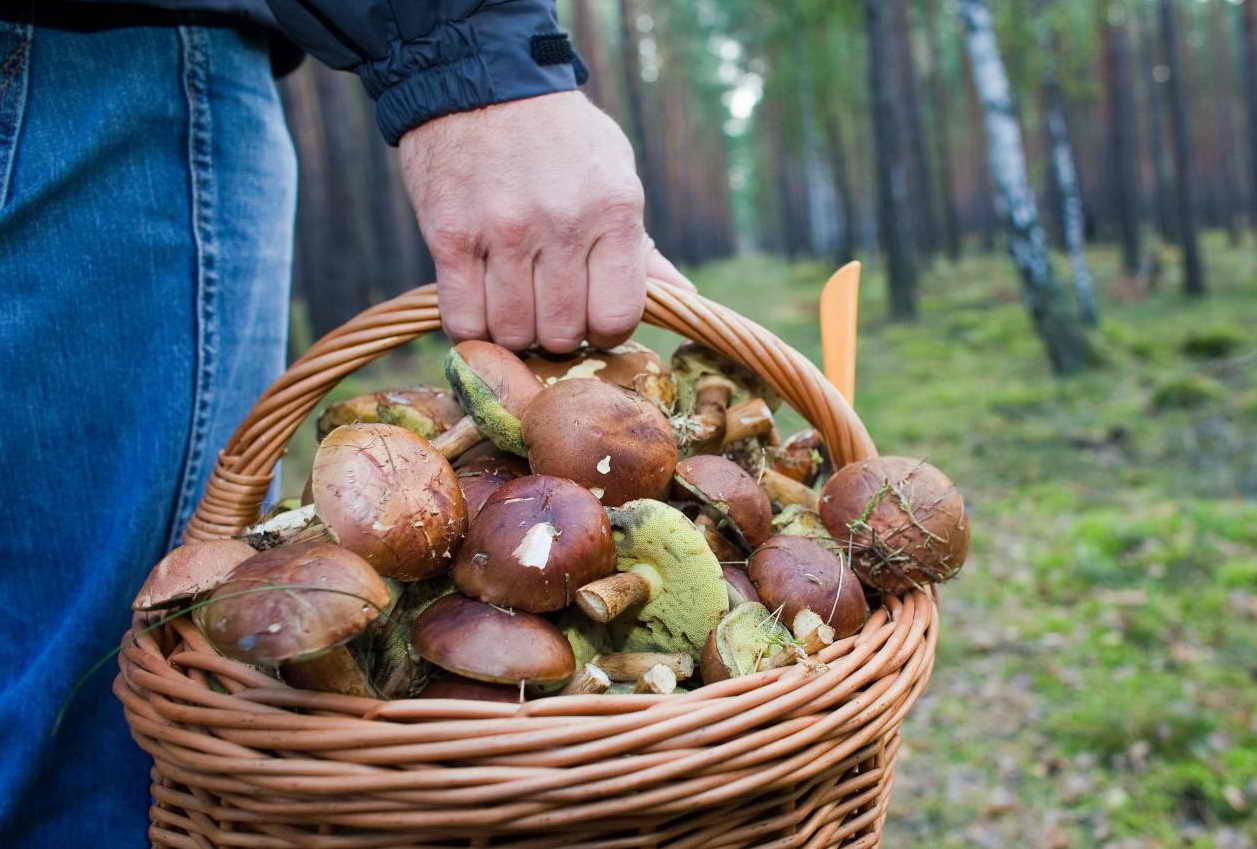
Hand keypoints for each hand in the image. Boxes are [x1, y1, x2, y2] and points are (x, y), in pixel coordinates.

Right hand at [400, 91, 691, 352]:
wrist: (480, 79)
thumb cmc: (559, 136)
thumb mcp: (615, 175)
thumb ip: (641, 246)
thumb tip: (684, 298)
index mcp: (612, 211)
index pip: (617, 317)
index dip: (605, 331)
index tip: (592, 317)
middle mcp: (561, 225)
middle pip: (562, 333)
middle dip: (558, 333)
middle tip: (548, 309)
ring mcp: (503, 232)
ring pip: (512, 333)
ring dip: (514, 332)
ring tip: (514, 305)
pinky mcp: (450, 237)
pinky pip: (464, 319)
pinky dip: (472, 328)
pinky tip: (480, 308)